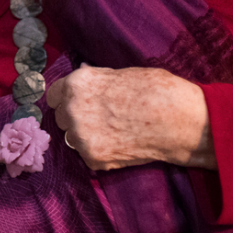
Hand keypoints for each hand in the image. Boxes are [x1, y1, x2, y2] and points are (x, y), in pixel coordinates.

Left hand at [46, 65, 216, 170]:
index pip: (53, 95)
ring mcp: (81, 137)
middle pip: (61, 118)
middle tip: (99, 118)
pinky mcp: (93, 158)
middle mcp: (72, 110)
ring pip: (72, 138)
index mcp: (77, 84)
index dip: (66, 99)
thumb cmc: (156, 91)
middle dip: (75, 118)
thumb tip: (82, 73)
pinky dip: (99, 152)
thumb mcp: (120, 73)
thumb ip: (95, 79)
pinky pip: (87, 155)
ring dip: (85, 136)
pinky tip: (119, 144)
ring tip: (111, 131)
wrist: (178, 121)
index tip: (75, 103)